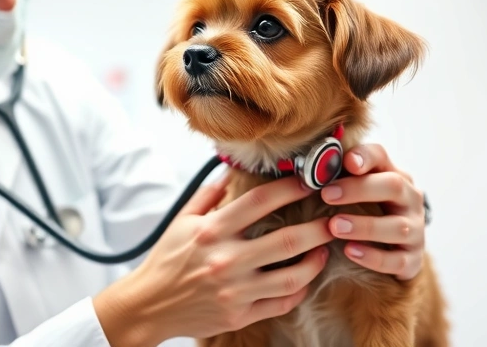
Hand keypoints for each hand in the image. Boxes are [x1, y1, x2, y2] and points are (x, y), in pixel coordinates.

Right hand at [94, 173, 332, 345]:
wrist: (149, 305)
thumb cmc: (166, 259)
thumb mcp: (182, 221)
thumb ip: (208, 196)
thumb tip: (230, 171)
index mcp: (211, 231)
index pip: (259, 202)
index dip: (289, 188)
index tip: (309, 181)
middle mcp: (226, 260)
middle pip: (287, 241)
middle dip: (319, 227)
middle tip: (336, 218)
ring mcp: (235, 291)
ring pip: (292, 277)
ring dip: (316, 261)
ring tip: (326, 249)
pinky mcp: (240, 315)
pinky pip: (281, 303)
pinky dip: (299, 290)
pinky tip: (305, 278)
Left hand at [320, 144, 425, 280]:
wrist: (395, 249)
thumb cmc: (366, 211)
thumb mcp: (355, 190)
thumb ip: (338, 177)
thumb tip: (308, 167)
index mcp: (394, 175)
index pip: (381, 156)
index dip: (364, 157)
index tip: (345, 162)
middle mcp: (410, 200)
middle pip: (393, 186)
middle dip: (359, 189)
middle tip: (327, 195)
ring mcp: (415, 231)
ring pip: (397, 226)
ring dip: (364, 226)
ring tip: (334, 226)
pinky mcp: (413, 260)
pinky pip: (398, 261)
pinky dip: (373, 257)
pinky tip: (350, 252)